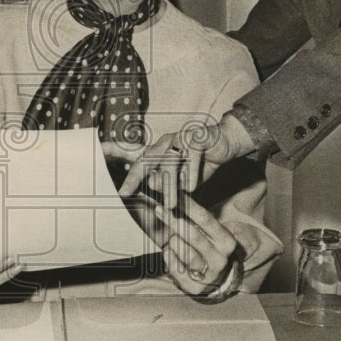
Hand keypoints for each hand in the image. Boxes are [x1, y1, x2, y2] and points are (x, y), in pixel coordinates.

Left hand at [118, 116, 254, 198]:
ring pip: (169, 162)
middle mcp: (166, 141)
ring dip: (169, 185)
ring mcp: (181, 137)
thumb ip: (168, 183)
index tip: (113, 183)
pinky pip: (191, 156)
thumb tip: (150, 188)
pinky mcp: (198, 137)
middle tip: (126, 193)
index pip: (137, 158)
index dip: (123, 166)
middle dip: (134, 176)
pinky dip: (191, 174)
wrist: (226, 143)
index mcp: (159, 149)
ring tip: (170, 204)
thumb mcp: (182, 178)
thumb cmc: (201, 161)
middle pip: (146, 158)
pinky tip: (192, 187)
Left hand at [154, 195, 240, 298]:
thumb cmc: (204, 247)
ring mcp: (208, 274)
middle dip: (173, 220)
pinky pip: (173, 266)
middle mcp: (221, 258)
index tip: (173, 195)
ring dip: (173, 241)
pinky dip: (168, 256)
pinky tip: (170, 253)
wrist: (212, 278)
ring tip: (172, 239)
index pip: (206, 218)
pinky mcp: (194, 287)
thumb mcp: (205, 231)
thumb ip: (193, 215)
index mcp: (226, 241)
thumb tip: (173, 192)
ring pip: (183, 251)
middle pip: (193, 234)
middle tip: (159, 208)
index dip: (188, 205)